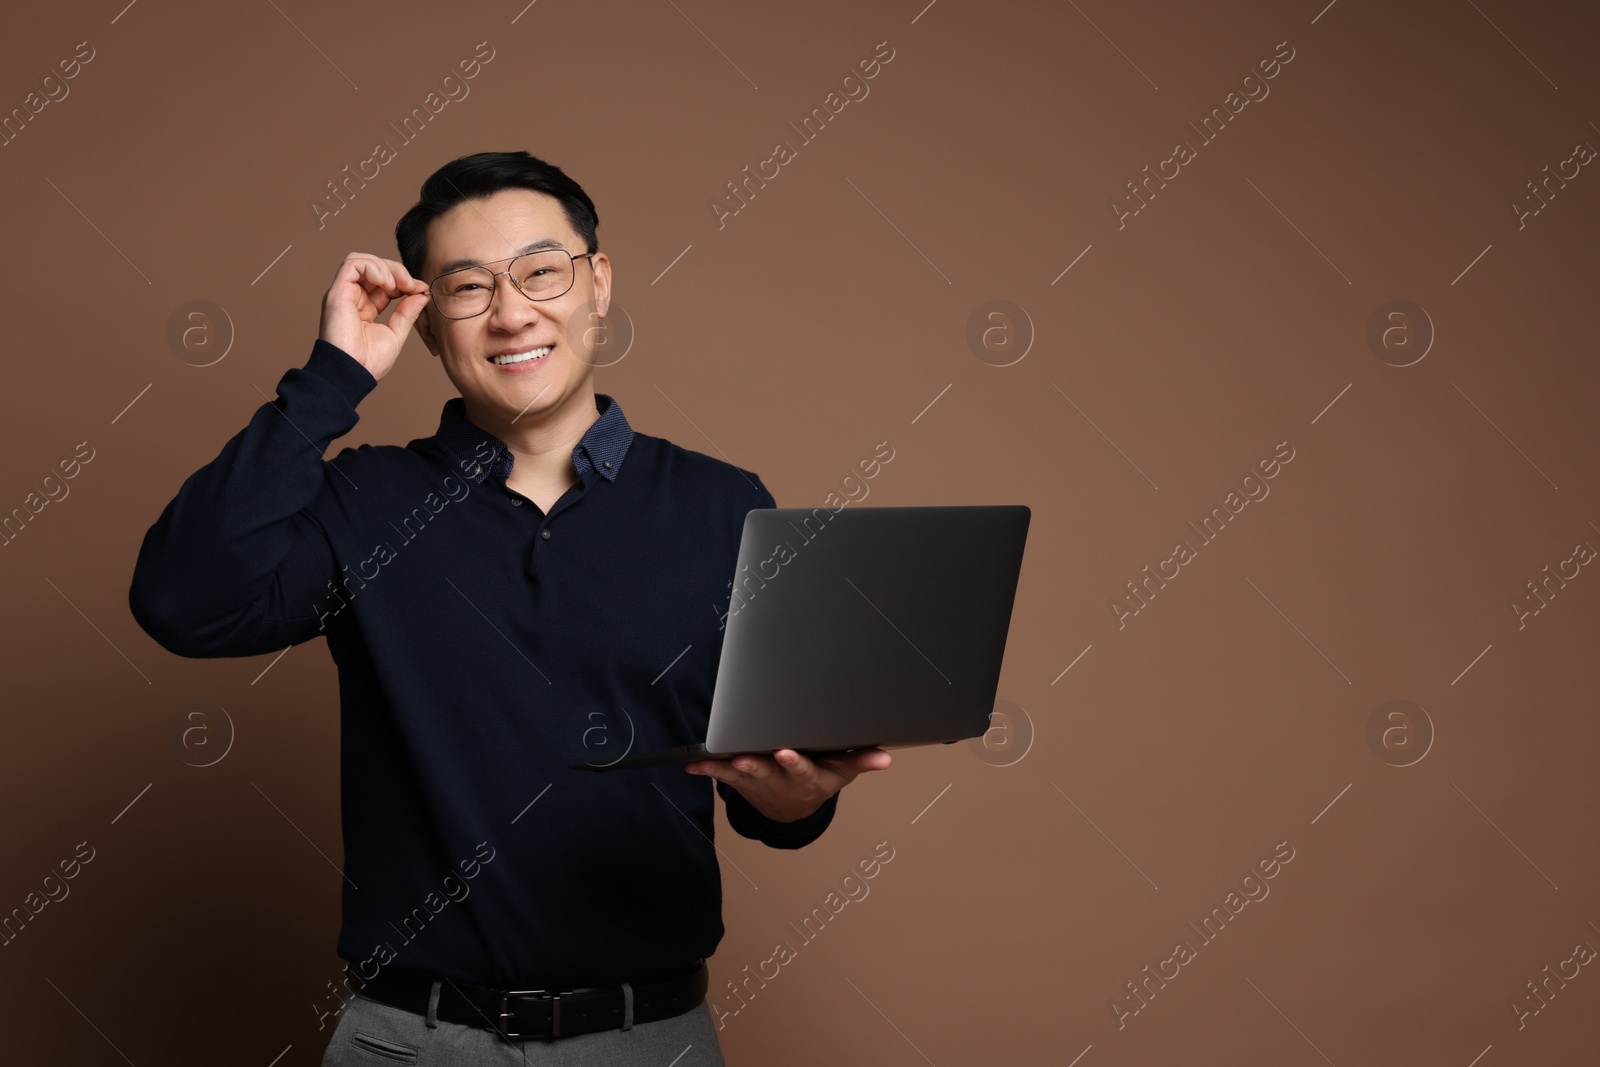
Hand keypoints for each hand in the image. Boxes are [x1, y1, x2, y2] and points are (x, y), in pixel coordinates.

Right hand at [319, 253, 430, 380]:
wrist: (352, 373)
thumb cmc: (369, 362)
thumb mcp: (396, 334)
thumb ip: (407, 313)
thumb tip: (421, 294)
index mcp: (364, 308)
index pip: (384, 284)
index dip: (404, 281)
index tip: (421, 290)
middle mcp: (352, 298)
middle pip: (374, 268)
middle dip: (398, 272)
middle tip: (414, 285)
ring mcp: (343, 293)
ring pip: (363, 261)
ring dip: (386, 267)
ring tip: (400, 284)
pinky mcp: (337, 291)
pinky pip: (353, 264)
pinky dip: (373, 267)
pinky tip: (387, 283)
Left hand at [686, 748, 890, 822]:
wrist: (795, 810)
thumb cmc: (820, 780)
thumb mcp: (843, 772)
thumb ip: (861, 761)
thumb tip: (885, 759)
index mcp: (807, 777)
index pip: (801, 769)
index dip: (793, 763)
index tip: (784, 752)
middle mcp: (781, 781)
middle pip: (767, 773)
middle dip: (755, 766)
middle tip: (743, 758)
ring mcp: (759, 783)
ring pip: (741, 775)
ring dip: (725, 767)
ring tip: (709, 760)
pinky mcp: (742, 782)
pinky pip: (723, 776)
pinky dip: (708, 769)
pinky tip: (692, 764)